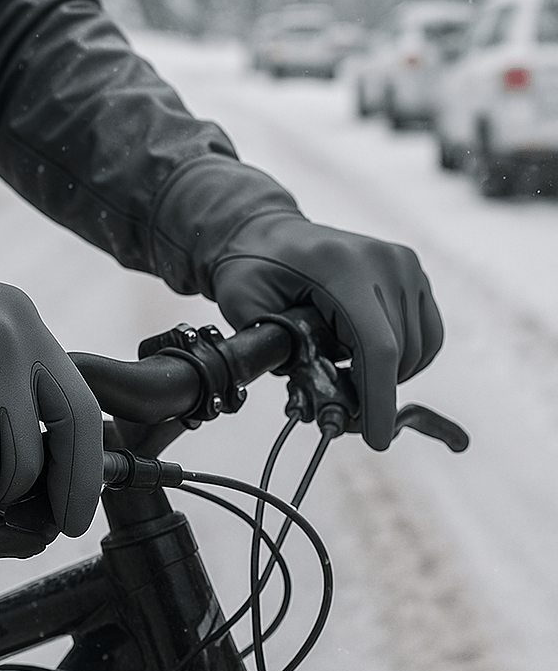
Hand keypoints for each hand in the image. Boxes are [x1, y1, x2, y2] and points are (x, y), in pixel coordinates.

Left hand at [210, 212, 442, 449]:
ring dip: (385, 373)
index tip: (377, 439)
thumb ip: (275, 348)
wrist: (267, 231)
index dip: (379, 400)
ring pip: (417, 350)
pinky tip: (363, 355)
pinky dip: (402, 357)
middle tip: (334, 404)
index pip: (377, 347)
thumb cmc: (251, 266)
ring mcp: (405, 265)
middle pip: (398, 354)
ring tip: (342, 368)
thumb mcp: (245, 304)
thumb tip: (314, 392)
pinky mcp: (413, 272)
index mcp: (343, 267)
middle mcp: (384, 262)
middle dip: (371, 391)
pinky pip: (426, 336)